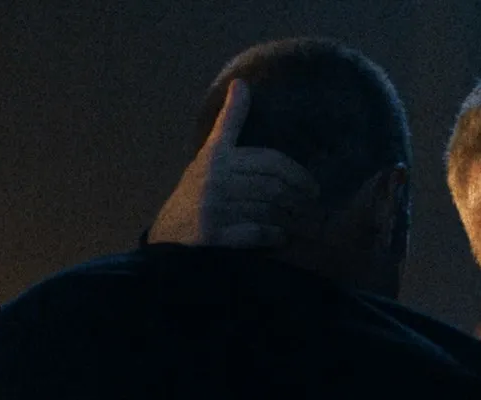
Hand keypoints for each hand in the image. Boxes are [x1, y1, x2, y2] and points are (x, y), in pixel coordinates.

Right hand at [148, 78, 319, 247]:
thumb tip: (241, 84)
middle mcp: (214, 179)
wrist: (169, 234)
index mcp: (216, 156)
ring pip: (267, 209)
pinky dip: (274, 234)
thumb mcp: (210, 153)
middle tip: (311, 204)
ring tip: (301, 220)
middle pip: (273, 186)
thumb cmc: (196, 190)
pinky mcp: (214, 235)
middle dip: (298, 197)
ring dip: (289, 217)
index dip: (296, 172)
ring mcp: (214, 207)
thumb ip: (229, 121)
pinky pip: (257, 232)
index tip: (312, 184)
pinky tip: (281, 235)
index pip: (269, 160)